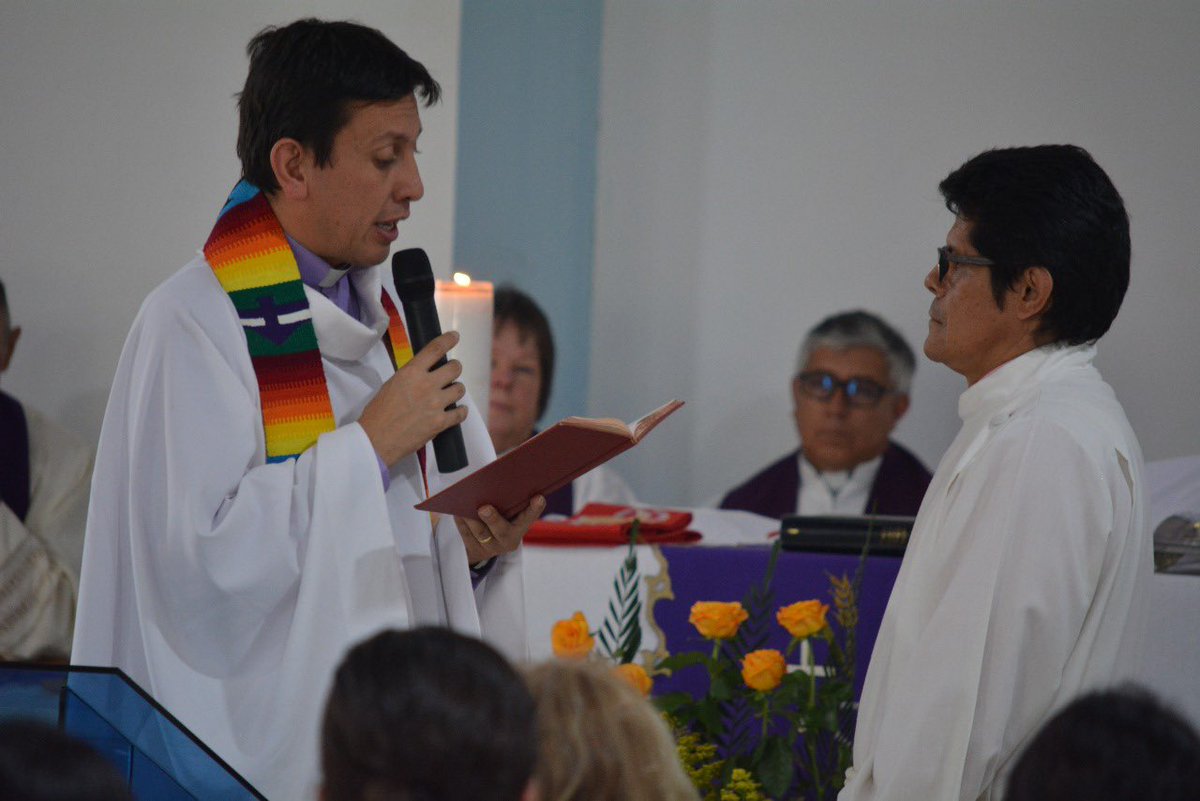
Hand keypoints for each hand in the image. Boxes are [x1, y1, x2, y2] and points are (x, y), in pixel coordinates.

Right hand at [358, 331, 466, 465]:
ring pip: (460, 389)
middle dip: (454, 369)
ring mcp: (435, 403)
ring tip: (450, 394)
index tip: (455, 336)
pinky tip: (457, 411)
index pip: (435, 349)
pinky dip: (460, 412)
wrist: (376, 439)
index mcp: (411, 372)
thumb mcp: (391, 385)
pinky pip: (461, 413)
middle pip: (454, 368)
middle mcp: (426, 384)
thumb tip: (423, 374)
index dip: (448, 340)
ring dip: (456, 390)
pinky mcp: (440, 422)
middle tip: (450, 374)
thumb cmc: (378, 413)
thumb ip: (410, 377)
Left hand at [456, 496, 545, 564]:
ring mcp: (491, 547)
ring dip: (470, 519)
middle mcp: (508, 540)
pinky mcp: (475, 550)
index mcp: (521, 528)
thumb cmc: (501, 517)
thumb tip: (505, 474)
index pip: (529, 517)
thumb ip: (510, 499)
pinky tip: (457, 511)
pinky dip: (461, 522)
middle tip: (484, 509)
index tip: (538, 497)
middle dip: (492, 519)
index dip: (534, 509)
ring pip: (480, 532)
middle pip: (501, 530)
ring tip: (462, 505)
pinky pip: (466, 535)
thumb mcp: (509, 511)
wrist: (487, 544)